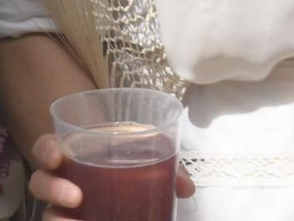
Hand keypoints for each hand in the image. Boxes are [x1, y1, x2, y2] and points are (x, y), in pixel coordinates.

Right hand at [28, 133, 195, 217]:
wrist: (133, 188)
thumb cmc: (134, 162)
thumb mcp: (151, 157)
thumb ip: (169, 168)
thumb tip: (185, 189)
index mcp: (79, 152)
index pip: (47, 147)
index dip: (46, 150)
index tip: (57, 157)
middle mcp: (64, 178)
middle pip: (40, 181)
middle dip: (51, 188)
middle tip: (75, 197)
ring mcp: (64, 203)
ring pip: (46, 210)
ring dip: (56, 218)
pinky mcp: (69, 219)